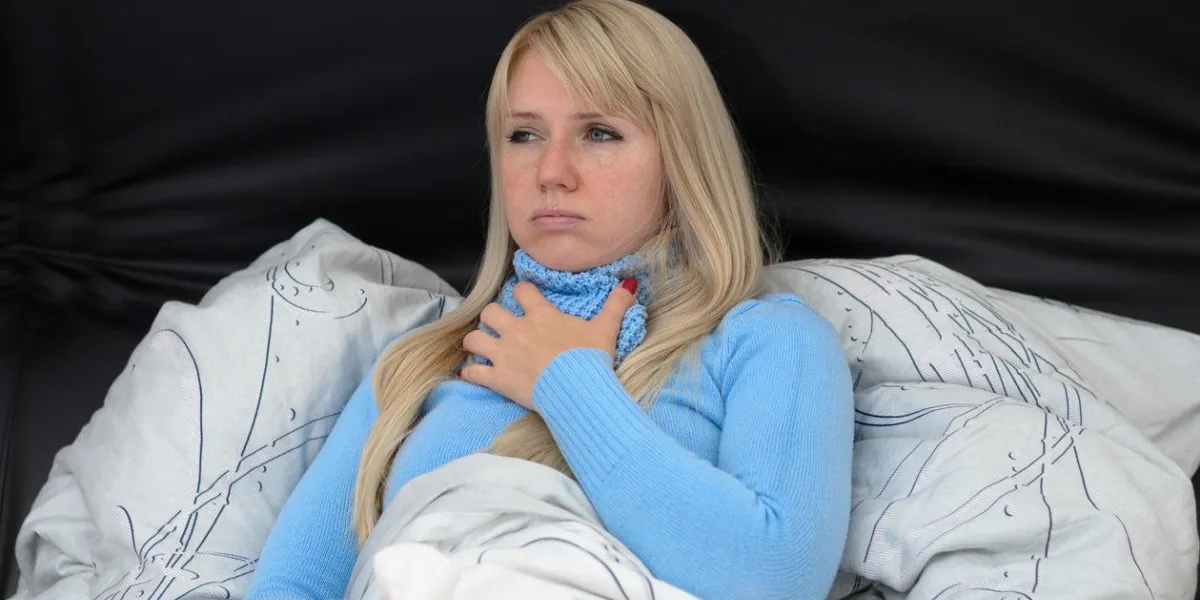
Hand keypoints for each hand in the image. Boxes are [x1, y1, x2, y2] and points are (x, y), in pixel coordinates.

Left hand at [459, 278, 637, 410]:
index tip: (525, 297)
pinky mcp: (498, 379)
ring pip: (474, 339)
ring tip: (481, 346)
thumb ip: (615, 304)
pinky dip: (470, 374)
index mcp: (541, 315)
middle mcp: (518, 330)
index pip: (522, 291)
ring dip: (476, 342)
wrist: (579, 391)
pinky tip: (470, 374)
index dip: (522, 292)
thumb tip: (629, 284)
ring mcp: (505, 354)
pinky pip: (474, 373)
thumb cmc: (591, 359)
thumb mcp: (606, 329)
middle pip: (491, 312)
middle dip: (493, 317)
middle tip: (500, 324)